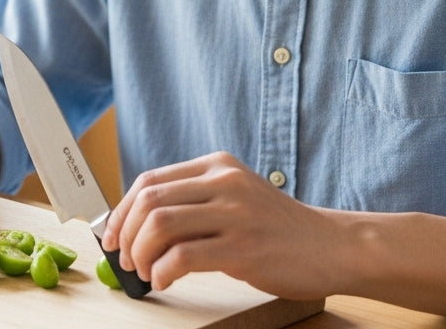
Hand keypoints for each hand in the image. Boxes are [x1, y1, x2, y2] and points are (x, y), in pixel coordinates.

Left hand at [101, 151, 344, 297]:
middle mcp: (224, 182)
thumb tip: (139, 225)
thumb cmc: (279, 229)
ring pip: (161, 225)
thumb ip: (196, 201)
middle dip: (126, 234)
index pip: (149, 181)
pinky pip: (184, 257)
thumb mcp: (236, 197)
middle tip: (126, 260)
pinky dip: (163, 272)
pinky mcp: (243, 247)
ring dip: (141, 254)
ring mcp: (235, 213)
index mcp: (217, 166)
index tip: (113, 236)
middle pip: (149, 201)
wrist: (333, 246)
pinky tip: (166, 281)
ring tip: (146, 272)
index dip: (122, 211)